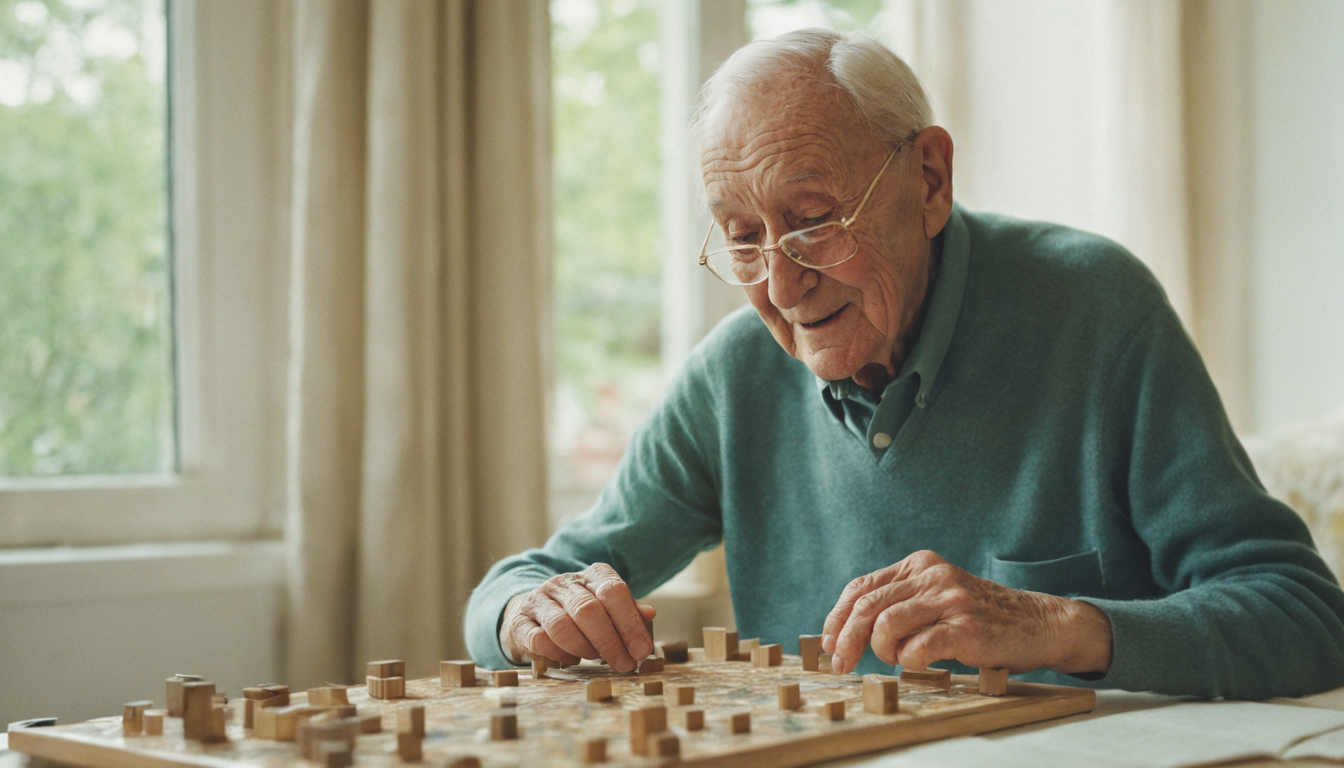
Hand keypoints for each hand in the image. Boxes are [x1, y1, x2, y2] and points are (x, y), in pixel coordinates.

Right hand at [499, 563, 655, 673]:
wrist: (531, 611)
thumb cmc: (579, 613)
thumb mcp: (607, 607)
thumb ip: (628, 611)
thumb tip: (650, 615)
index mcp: (591, 576)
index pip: (613, 592)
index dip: (630, 623)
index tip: (642, 651)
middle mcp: (563, 583)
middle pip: (588, 610)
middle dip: (611, 642)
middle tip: (624, 664)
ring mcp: (539, 600)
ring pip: (562, 625)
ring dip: (584, 648)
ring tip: (595, 659)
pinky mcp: (519, 621)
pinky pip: (539, 640)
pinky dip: (559, 654)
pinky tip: (571, 659)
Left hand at [821, 550, 1111, 675]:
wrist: (1038, 622)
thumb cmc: (980, 616)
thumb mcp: (936, 594)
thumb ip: (900, 600)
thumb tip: (847, 629)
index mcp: (919, 564)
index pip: (861, 587)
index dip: (837, 618)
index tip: (828, 642)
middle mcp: (932, 575)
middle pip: (867, 606)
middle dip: (845, 640)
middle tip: (840, 664)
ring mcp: (950, 600)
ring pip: (886, 625)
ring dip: (881, 651)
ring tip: (895, 659)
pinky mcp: (966, 628)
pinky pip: (918, 648)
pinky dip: (909, 660)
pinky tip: (919, 662)